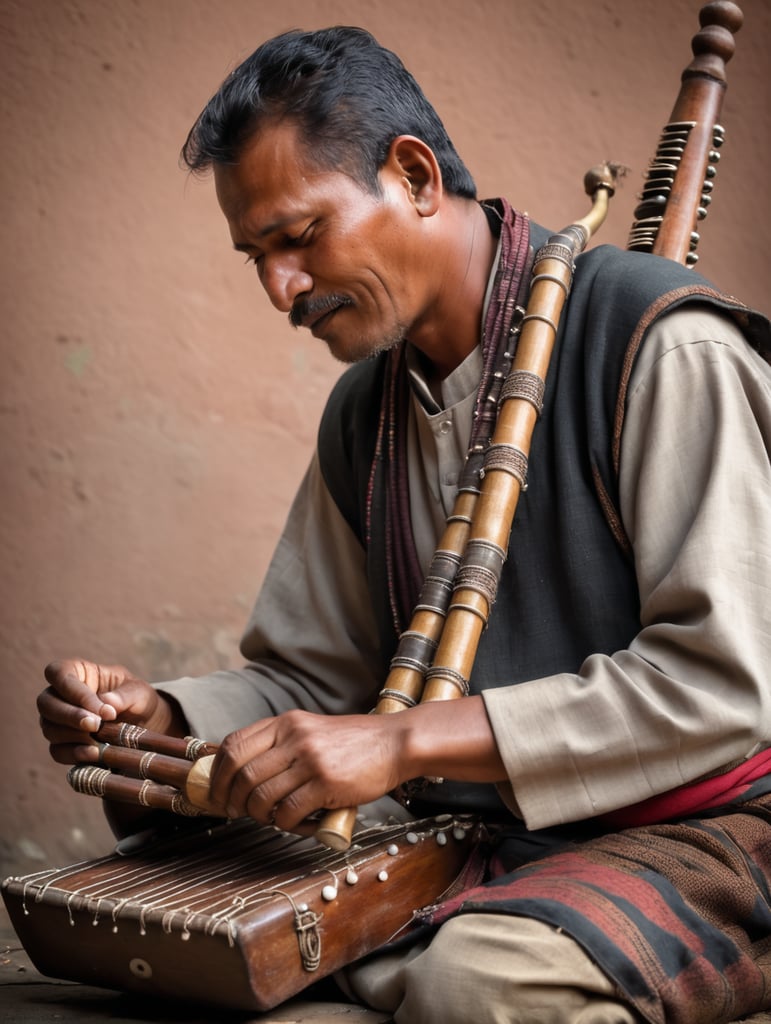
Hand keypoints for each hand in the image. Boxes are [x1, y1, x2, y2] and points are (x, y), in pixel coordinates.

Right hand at [38, 658, 182, 764]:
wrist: (145, 726)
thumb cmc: (138, 700)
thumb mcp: (139, 692)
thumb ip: (124, 696)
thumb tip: (106, 702)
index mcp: (79, 673)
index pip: (58, 673)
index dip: (73, 691)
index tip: (101, 709)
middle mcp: (62, 696)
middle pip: (45, 702)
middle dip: (70, 715)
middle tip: (96, 725)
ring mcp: (59, 721)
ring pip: (48, 727)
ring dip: (73, 735)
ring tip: (100, 740)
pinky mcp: (64, 744)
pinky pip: (57, 751)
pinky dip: (74, 754)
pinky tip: (95, 753)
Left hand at [206, 697, 506, 832]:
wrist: (395, 743)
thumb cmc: (353, 743)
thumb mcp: (311, 731)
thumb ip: (281, 745)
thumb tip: (243, 773)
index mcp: (286, 722)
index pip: (234, 745)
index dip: (218, 773)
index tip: (218, 792)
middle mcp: (293, 737)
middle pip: (242, 773)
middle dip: (232, 799)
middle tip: (236, 813)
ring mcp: (309, 759)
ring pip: (261, 795)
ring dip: (259, 814)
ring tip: (270, 818)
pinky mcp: (326, 783)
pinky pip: (288, 811)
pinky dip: (284, 824)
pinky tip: (295, 822)